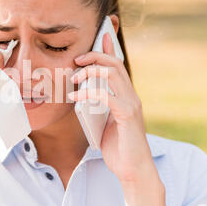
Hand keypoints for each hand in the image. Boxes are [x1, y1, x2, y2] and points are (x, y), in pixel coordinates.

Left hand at [68, 33, 156, 182]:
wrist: (132, 169)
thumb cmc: (118, 147)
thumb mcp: (105, 121)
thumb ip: (98, 107)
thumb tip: (83, 95)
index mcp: (126, 96)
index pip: (118, 66)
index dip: (109, 49)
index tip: (99, 36)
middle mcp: (131, 96)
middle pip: (114, 64)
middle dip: (94, 56)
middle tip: (76, 60)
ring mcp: (131, 104)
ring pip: (113, 74)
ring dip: (91, 71)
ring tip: (74, 78)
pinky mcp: (127, 115)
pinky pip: (107, 95)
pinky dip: (88, 93)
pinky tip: (75, 97)